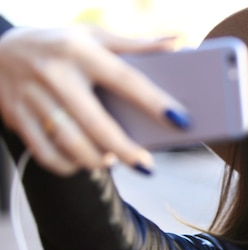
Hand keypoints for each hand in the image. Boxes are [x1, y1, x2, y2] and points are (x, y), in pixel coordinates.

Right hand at [0, 25, 187, 175]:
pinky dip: (69, 165)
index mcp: (80, 50)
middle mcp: (55, 74)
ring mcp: (33, 97)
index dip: (154, 101)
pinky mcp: (17, 116)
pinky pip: (46, 153)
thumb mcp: (93, 36)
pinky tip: (85, 162)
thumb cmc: (59, 44)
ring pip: (70, 142)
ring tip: (116, 161)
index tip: (181, 120)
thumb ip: (134, 44)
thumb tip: (176, 44)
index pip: (125, 79)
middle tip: (147, 165)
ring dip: (98, 160)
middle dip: (125, 149)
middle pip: (96, 122)